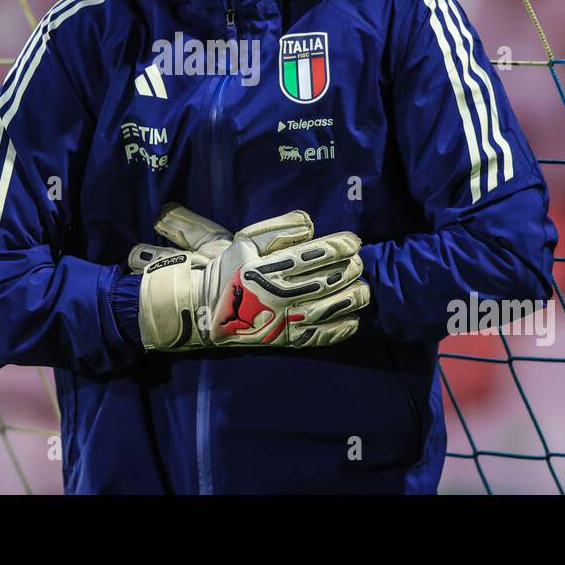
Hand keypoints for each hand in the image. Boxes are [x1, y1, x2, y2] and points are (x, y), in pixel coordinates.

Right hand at [129, 202, 370, 350]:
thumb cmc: (224, 270)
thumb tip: (310, 225)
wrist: (199, 310)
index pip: (313, 254)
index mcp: (268, 267)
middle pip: (324, 280)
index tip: (354, 241)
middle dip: (348, 270)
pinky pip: (314, 338)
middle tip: (359, 263)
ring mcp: (280, 320)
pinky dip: (337, 331)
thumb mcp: (244, 241)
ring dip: (350, 299)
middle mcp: (277, 294)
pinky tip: (353, 322)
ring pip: (325, 309)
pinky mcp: (281, 340)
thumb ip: (278, 231)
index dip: (339, 246)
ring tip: (364, 291)